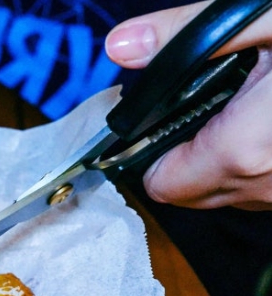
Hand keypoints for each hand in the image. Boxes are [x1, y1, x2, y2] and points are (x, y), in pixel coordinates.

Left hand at [105, 1, 271, 209]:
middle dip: (182, 155)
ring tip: (239, 108)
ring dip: (219, 161)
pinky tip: (262, 121)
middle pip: (188, 193)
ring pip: (224, 194)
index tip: (161, 118)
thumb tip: (122, 45)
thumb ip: (188, 33)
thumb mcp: (267, 18)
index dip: (150, 153)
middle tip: (203, 106)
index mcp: (241, 150)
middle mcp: (261, 186)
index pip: (159, 184)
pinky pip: (257, 188)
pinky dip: (253, 163)